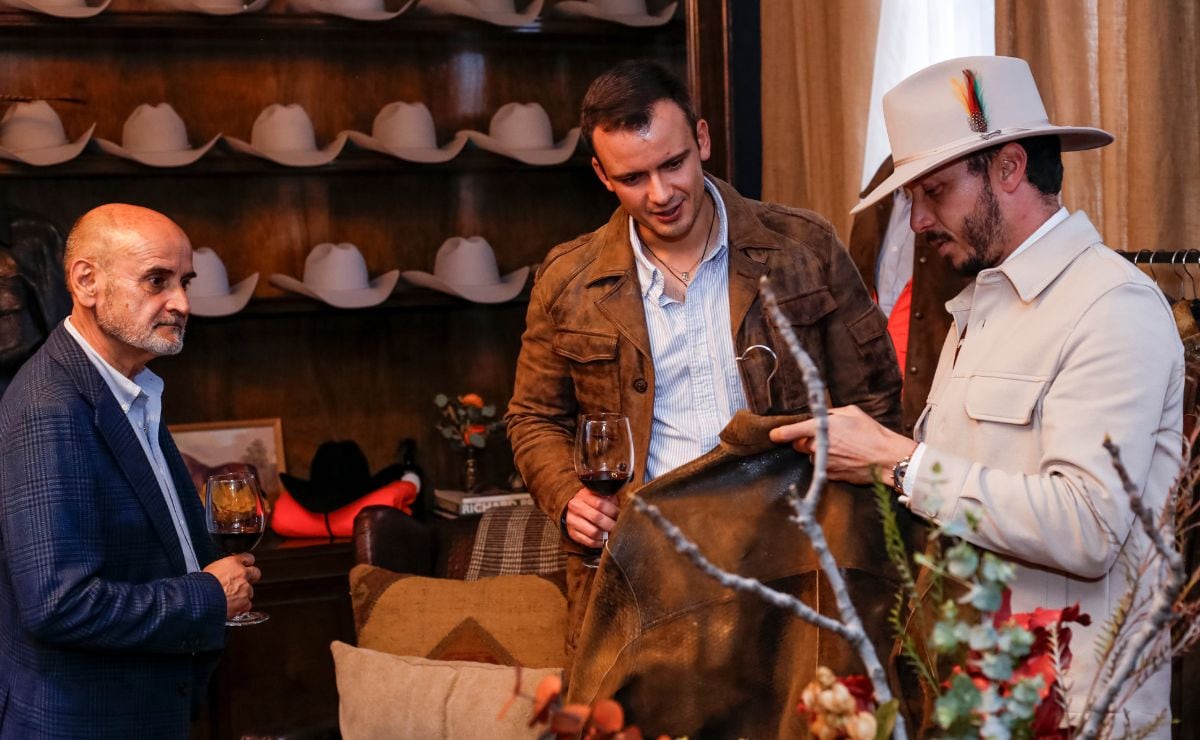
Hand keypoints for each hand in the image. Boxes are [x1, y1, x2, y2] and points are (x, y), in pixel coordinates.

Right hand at [204, 554, 260, 619]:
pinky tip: (231, 607)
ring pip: (250, 591)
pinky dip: (241, 607)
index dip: (246, 562)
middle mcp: (242, 574)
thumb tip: (223, 571)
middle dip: (251, 577)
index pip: (248, 558)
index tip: (245, 565)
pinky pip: (247, 605)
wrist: (201, 599)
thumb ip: (222, 569)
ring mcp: (245, 589)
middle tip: (242, 582)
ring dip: (243, 594)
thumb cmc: (200, 585)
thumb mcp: (209, 570)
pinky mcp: (244, 603)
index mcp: (233, 563)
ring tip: (230, 598)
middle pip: (255, 573)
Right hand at [564, 487, 619, 548]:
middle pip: (597, 518)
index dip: (613, 511)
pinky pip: (589, 542)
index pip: (600, 504)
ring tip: (612, 533)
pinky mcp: (573, 533)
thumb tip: (624, 508)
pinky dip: (600, 542)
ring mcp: (572, 521)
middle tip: (618, 526)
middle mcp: (575, 507)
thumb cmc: (592, 501)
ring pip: (593, 532)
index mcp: (583, 495)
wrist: (576, 508)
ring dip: (606, 534)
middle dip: (611, 524)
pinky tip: (605, 539)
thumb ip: (610, 498)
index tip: (620, 515)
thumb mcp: (600, 495)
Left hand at [769, 405, 917, 485]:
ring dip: (818, 452)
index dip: (779, 434)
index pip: (790, 433)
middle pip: (798, 445)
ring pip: (811, 457)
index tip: (773, 436)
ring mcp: (824, 463)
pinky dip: (828, 463)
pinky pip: (822, 467)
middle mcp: (818, 447)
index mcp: (821, 428)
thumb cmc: (872, 433)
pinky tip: (844, 458)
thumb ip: (832, 413)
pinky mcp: (831, 475)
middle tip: (822, 436)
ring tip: (839, 448)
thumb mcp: (852, 413)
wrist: (887, 459)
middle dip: (805, 440)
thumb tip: (823, 416)